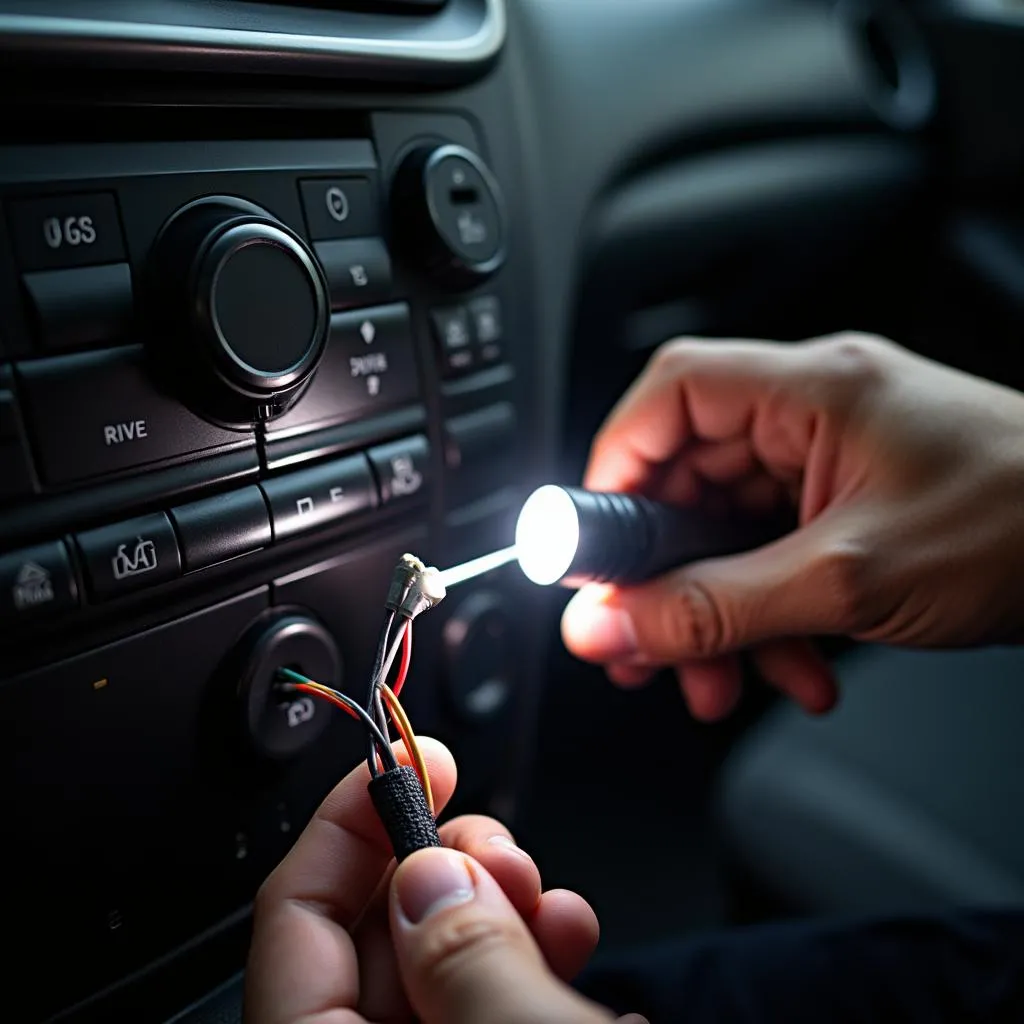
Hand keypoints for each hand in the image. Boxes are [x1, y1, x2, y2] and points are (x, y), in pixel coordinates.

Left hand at [245, 738, 626, 1023]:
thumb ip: (465, 957)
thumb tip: (432, 872)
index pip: (292, 915)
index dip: (345, 819)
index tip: (406, 757)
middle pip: (378, 928)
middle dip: (445, 861)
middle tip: (497, 845)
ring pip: (442, 958)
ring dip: (503, 904)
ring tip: (550, 898)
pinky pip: (486, 993)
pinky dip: (530, 954)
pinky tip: (569, 932)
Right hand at [562, 333, 1023, 719]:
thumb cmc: (1022, 524)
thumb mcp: (847, 580)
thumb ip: (717, 606)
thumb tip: (614, 623)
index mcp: (807, 390)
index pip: (667, 397)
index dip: (613, 466)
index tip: (590, 546)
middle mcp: (809, 416)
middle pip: (686, 479)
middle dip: (662, 572)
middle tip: (643, 637)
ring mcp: (827, 463)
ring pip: (724, 533)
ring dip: (714, 611)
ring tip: (715, 678)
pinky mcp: (846, 508)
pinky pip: (770, 558)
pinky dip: (766, 617)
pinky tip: (791, 668)